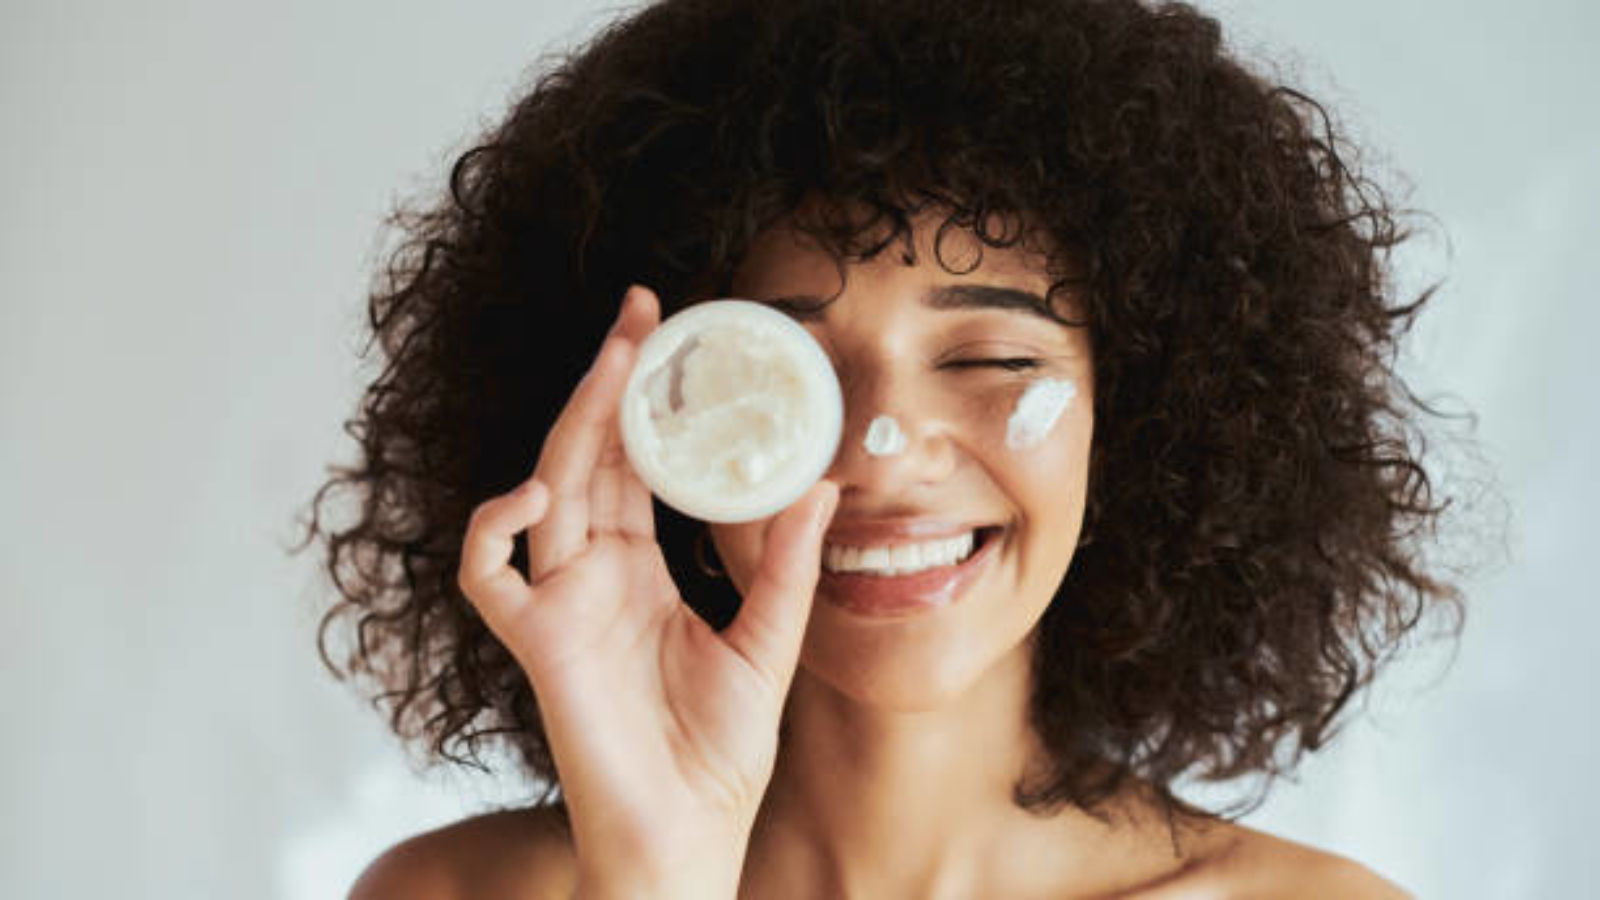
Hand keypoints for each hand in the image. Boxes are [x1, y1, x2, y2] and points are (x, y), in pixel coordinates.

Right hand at [457, 285, 837, 894]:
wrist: (689, 836)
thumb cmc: (719, 755)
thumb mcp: (768, 644)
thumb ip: (785, 568)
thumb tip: (823, 488)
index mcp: (641, 571)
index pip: (633, 466)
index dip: (644, 403)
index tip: (669, 339)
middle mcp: (594, 576)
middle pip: (588, 458)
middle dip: (607, 382)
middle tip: (639, 314)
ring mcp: (561, 604)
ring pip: (546, 490)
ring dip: (573, 423)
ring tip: (612, 363)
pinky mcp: (538, 642)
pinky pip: (488, 574)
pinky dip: (494, 527)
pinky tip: (538, 490)